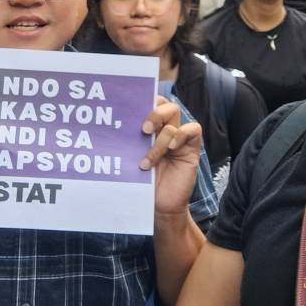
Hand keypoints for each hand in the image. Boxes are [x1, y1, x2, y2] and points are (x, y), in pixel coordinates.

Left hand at [139, 96, 202, 216]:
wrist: (160, 206)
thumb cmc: (143, 183)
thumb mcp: (132, 159)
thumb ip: (130, 142)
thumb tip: (113, 127)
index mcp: (149, 128)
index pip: (150, 103)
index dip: (144, 99)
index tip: (131, 108)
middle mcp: (164, 129)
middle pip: (164, 104)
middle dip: (154, 113)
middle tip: (143, 129)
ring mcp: (178, 138)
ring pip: (174, 116)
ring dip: (160, 137)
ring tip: (150, 158)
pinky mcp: (191, 148)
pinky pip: (193, 129)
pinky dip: (181, 135)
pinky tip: (171, 148)